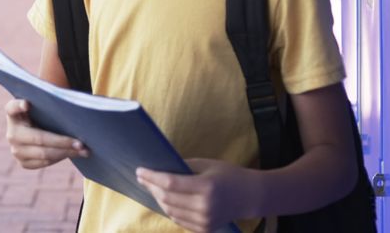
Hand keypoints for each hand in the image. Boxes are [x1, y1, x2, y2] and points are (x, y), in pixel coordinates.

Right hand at [4, 99, 88, 168]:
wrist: (35, 129)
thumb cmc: (43, 112)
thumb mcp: (41, 104)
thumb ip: (47, 101)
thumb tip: (66, 103)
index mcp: (13, 114)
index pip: (12, 107)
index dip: (19, 106)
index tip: (27, 104)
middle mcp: (11, 133)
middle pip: (39, 138)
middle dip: (62, 142)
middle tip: (81, 143)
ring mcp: (15, 150)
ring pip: (44, 154)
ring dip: (66, 152)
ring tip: (83, 150)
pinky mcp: (23, 163)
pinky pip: (44, 162)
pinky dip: (61, 157)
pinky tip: (74, 153)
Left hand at [136, 158, 257, 232]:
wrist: (249, 196)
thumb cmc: (228, 175)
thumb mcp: (207, 165)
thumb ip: (183, 167)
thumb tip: (159, 168)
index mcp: (206, 187)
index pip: (171, 183)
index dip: (152, 177)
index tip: (140, 170)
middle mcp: (204, 207)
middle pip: (167, 198)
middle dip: (152, 187)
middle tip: (143, 177)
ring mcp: (204, 221)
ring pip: (170, 211)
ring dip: (158, 198)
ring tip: (151, 187)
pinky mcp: (204, 230)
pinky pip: (179, 220)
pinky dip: (169, 209)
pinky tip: (164, 199)